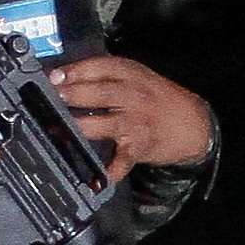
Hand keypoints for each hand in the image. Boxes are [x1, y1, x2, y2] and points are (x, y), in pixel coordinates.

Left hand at [49, 53, 217, 180]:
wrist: (193, 124)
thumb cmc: (157, 100)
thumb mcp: (138, 78)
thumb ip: (108, 77)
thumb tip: (65, 79)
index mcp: (132, 74)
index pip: (101, 67)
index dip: (76, 71)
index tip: (54, 76)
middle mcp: (135, 96)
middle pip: (101, 92)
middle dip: (74, 94)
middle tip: (51, 98)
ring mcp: (138, 122)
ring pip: (107, 122)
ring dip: (82, 126)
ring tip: (59, 129)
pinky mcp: (141, 146)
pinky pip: (124, 159)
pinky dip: (113, 168)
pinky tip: (99, 176)